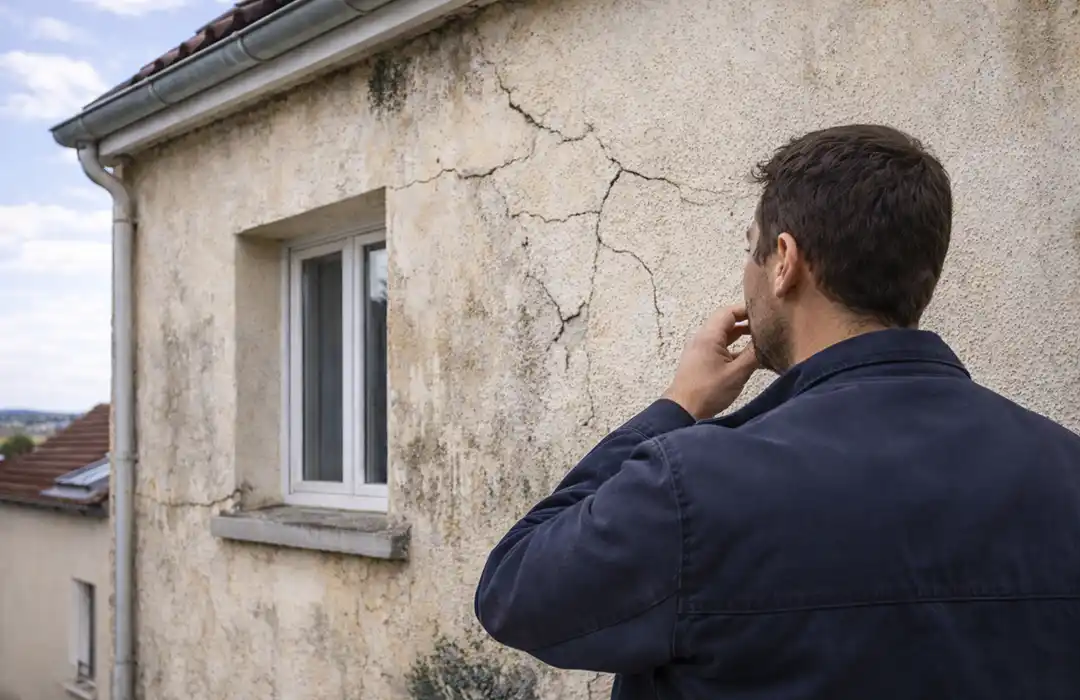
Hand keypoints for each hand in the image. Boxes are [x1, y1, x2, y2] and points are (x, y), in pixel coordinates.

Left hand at [662, 304, 759, 418]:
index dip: (746, 310)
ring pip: (722, 335)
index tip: (764, 313)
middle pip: (725, 322)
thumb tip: (767, 341)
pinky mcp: (700, 361)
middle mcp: (702, 339)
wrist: (683, 410)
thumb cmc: (708, 391)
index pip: (728, 312)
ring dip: (740, 335)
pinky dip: (732, 348)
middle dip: (745, 321)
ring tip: (760, 338)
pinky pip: (718, 347)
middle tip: (765, 324)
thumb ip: (753, 355)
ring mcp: (700, 350)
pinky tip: (747, 356)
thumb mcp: (737, 373)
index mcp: (709, 337)